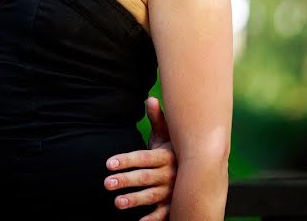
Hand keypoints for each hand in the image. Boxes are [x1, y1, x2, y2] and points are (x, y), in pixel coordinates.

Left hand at [103, 97, 175, 220]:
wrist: (200, 175)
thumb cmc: (174, 153)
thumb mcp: (167, 138)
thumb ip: (158, 120)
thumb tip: (150, 98)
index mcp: (166, 157)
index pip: (143, 158)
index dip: (126, 160)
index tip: (108, 164)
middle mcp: (170, 174)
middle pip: (145, 177)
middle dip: (126, 180)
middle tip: (106, 183)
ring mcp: (173, 191)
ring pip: (152, 196)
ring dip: (135, 200)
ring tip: (117, 203)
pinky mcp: (174, 206)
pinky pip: (164, 214)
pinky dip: (153, 219)